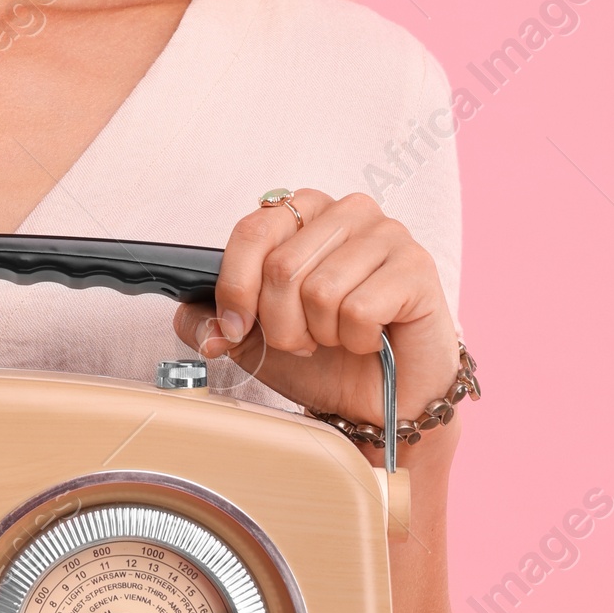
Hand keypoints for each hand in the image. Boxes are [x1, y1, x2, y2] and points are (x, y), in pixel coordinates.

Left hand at [170, 189, 458, 433]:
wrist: (383, 401)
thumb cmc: (327, 358)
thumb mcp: (253, 340)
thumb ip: (211, 322)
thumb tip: (194, 320)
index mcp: (305, 211)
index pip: (252, 231)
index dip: (235, 287)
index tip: (235, 326)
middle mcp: (348, 210)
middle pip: (282, 266)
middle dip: (282, 324)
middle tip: (305, 340)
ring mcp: (388, 234)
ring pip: (319, 289)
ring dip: (321, 334)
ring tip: (338, 338)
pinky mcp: (418, 268)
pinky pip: (359, 309)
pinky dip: (357, 339)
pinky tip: (371, 339)